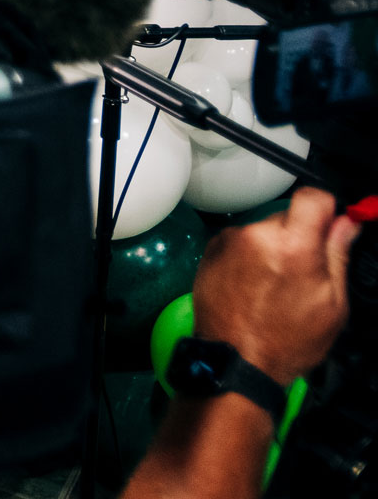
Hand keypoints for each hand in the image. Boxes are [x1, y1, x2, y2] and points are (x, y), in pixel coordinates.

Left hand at [192, 186, 358, 385]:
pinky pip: (241, 241)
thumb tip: (347, 223)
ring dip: (272, 246)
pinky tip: (254, 284)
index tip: (330, 224)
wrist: (237, 360)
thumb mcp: (331, 303)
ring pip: (263, 229)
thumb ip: (338, 254)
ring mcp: (230, 241)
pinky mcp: (211, 249)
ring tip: (274, 285)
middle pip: (287, 214)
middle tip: (302, 271)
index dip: (326, 209)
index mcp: (294, 246)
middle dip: (299, 235)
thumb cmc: (286, 340)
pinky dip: (249, 255)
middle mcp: (257, 235)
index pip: (313, 197)